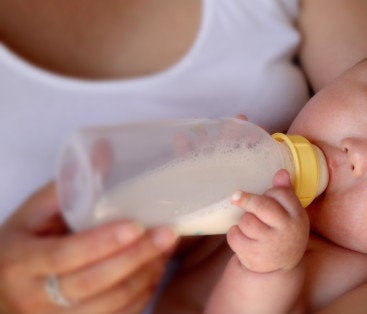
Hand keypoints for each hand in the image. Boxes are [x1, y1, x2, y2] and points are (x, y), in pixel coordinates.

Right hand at [0, 183, 178, 312]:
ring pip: (111, 304)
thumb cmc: (22, 245)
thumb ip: (67, 186)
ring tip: (166, 247)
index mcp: (19, 262)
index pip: (64, 256)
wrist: (2, 293)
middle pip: (93, 282)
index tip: (135, 225)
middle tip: (167, 233)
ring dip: (145, 274)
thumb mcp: (32, 213)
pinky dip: (142, 293)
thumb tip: (106, 150)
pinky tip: (155, 268)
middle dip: (136, 257)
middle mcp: (34, 297)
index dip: (102, 242)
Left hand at [226, 170, 309, 272]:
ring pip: (246, 220)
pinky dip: (234, 233)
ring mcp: (269, 246)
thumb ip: (285, 193)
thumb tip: (281, 172)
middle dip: (247, 199)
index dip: (270, 192)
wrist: (280, 269)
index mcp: (297, 217)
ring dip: (244, 221)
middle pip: (262, 206)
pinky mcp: (253, 257)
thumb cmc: (284, 232)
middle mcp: (286, 231)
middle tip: (235, 196)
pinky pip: (234, 235)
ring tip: (251, 227)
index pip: (280, 194)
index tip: (266, 195)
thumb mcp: (291, 214)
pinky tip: (243, 237)